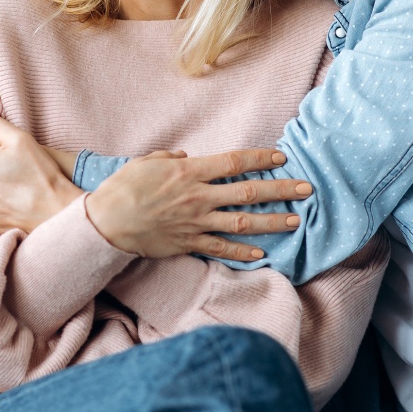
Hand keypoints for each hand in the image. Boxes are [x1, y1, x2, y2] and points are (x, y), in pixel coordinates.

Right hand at [85, 149, 311, 261]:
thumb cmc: (123, 188)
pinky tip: (262, 254)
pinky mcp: (189, 243)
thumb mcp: (146, 161)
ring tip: (295, 220)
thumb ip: (170, 158)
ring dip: (272, 222)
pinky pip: (221, 249)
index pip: (235, 162)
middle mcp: (199, 197)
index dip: (261, 159)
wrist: (105, 223)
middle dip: (281, 190)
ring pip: (242, 222)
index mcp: (191, 172)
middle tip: (307, 189)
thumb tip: (186, 158)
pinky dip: (242, 252)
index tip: (281, 157)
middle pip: (249, 192)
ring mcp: (196, 222)